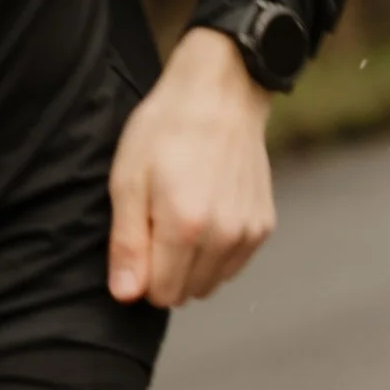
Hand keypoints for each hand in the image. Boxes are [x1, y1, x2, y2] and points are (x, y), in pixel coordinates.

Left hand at [107, 24, 276, 305]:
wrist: (221, 94)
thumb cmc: (165, 131)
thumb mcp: (127, 180)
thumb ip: (127, 244)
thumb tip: (126, 295)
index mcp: (185, 227)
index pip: (160, 294)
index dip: (140, 275)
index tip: (136, 240)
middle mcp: (223, 236)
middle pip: (185, 293)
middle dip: (164, 271)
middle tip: (155, 222)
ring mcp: (248, 233)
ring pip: (210, 282)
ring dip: (190, 264)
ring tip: (179, 214)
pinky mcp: (263, 225)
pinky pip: (232, 265)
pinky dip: (214, 252)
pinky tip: (203, 214)